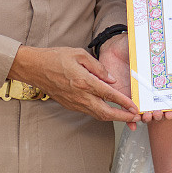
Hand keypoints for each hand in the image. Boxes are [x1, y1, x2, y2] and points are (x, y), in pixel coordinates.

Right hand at [8, 45, 139, 123]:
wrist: (35, 67)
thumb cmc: (56, 57)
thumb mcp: (79, 54)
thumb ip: (98, 67)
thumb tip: (111, 80)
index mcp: (84, 81)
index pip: (109, 95)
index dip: (124, 103)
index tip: (135, 107)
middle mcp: (80, 96)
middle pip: (105, 112)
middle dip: (123, 117)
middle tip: (136, 118)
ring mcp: (74, 103)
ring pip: (97, 115)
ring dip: (113, 118)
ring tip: (127, 117)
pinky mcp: (70, 105)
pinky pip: (89, 112)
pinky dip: (102, 114)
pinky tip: (109, 111)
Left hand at [97, 34, 171, 126]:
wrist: (111, 48)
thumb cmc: (129, 46)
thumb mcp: (143, 48)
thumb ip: (153, 50)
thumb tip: (164, 46)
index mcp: (152, 80)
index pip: (164, 96)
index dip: (170, 105)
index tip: (171, 110)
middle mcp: (144, 90)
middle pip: (155, 107)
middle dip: (158, 114)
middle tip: (158, 113)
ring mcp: (133, 94)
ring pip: (141, 111)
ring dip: (146, 118)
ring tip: (146, 117)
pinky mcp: (120, 96)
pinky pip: (124, 111)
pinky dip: (129, 120)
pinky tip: (133, 125)